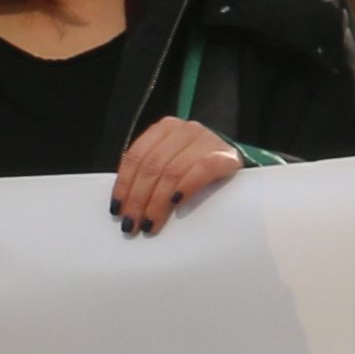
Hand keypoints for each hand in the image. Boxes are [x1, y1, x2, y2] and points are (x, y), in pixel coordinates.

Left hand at [112, 117, 241, 235]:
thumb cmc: (199, 169)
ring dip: (158, 202)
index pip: (136, 156)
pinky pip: (202, 171)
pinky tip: (176, 204)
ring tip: (151, 224)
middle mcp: (184, 130)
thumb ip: (151, 174)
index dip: (124, 185)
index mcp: (165, 129)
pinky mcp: (226, 155)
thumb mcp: (171, 163)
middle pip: (153, 166)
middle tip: (132, 224)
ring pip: (173, 171)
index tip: (117, 210)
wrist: (236, 164)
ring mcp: (206, 140)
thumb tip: (124, 206)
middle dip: (139, 199)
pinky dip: (186, 187)